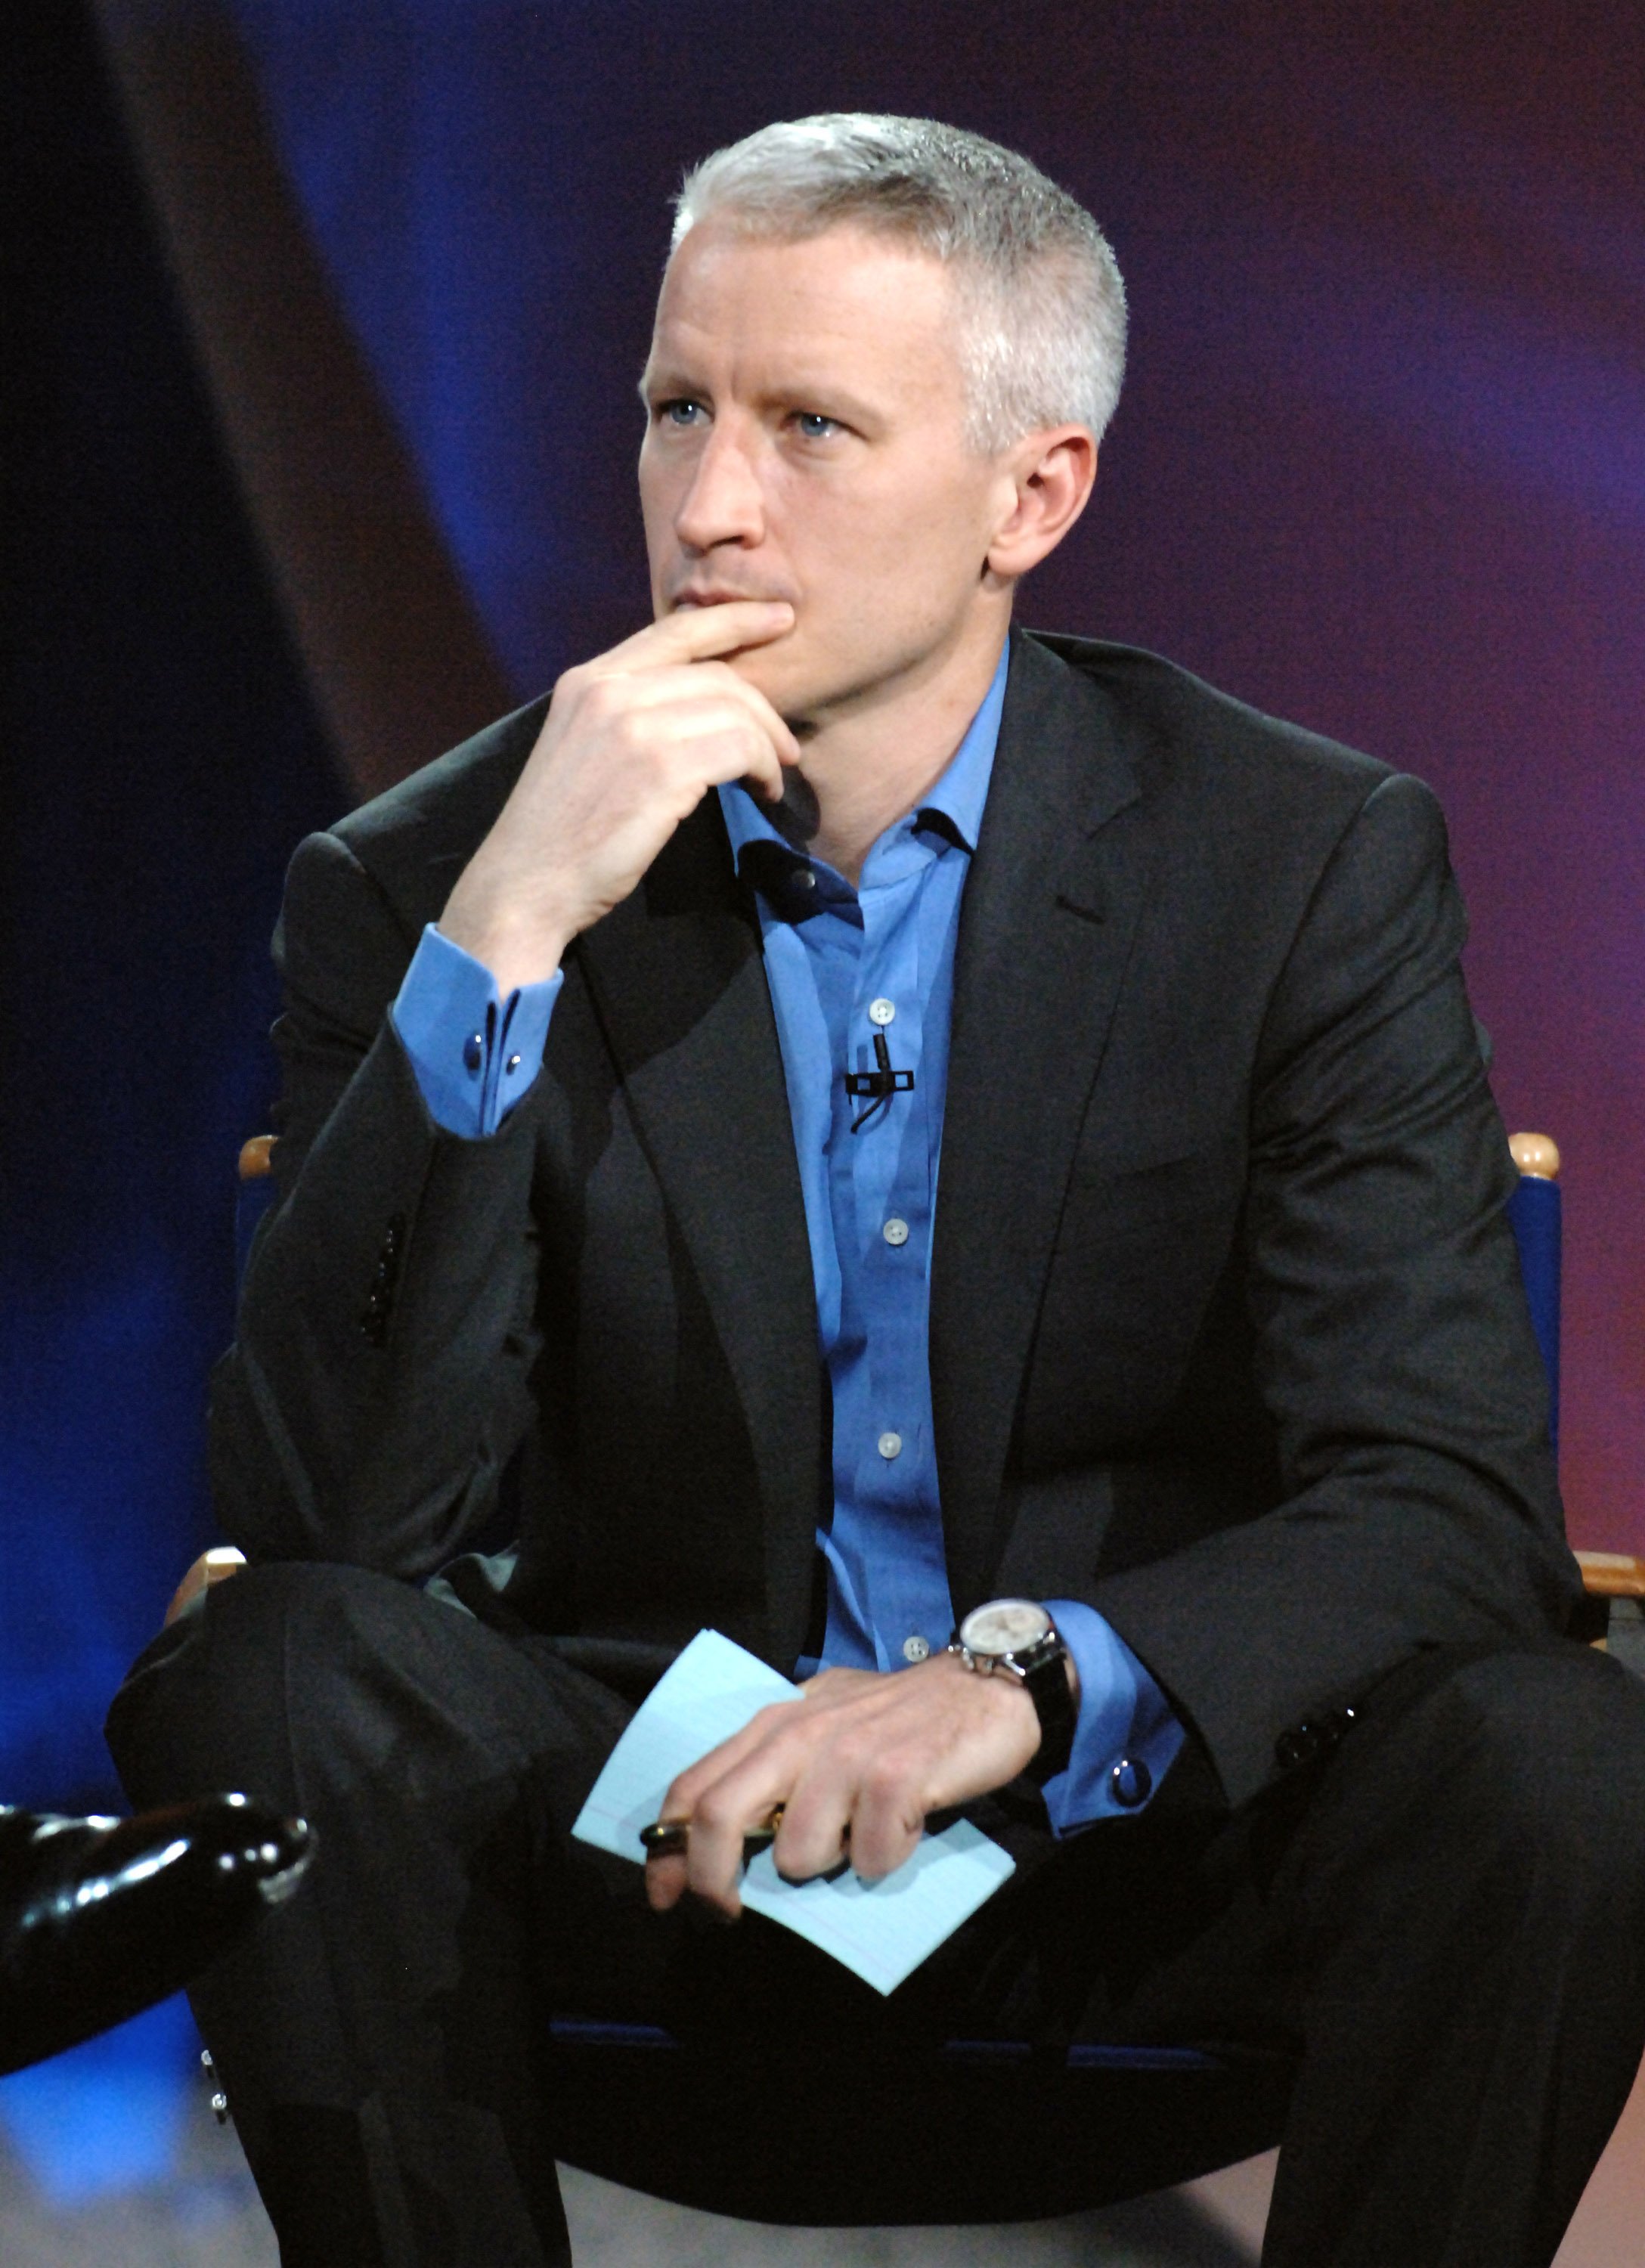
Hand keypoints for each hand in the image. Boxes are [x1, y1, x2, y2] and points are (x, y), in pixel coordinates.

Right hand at [438, 601, 798, 991]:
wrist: (526, 884)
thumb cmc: (561, 832)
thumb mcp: (583, 747)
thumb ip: (628, 713)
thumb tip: (700, 705)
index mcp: (588, 680)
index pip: (675, 630)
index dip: (735, 620)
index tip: (780, 618)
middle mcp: (609, 691)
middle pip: (717, 674)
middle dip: (765, 709)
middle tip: (785, 748)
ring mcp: (633, 726)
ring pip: (736, 710)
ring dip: (769, 746)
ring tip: (771, 778)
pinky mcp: (661, 769)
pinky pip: (740, 747)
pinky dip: (764, 767)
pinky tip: (762, 791)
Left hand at [644, 1652, 1044, 1918]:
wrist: (985, 1683)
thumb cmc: (900, 1715)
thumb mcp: (823, 1720)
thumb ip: (777, 1763)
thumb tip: (725, 1834)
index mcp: (775, 1722)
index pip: (696, 1784)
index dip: (668, 1848)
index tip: (664, 1895)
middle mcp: (801, 1733)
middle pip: (722, 1816)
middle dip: (712, 1881)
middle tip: (729, 1913)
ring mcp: (848, 1754)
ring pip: (798, 1854)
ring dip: (826, 1866)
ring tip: (858, 1835)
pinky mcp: (895, 1777)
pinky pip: (870, 1857)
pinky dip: (885, 1858)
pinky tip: (903, 1827)